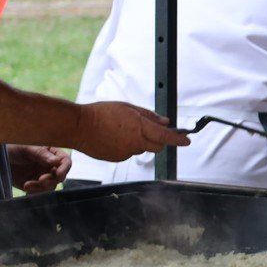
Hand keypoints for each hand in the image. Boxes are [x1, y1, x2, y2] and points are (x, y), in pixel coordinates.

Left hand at [8, 144, 70, 193]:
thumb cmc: (12, 147)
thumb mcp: (26, 148)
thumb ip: (41, 154)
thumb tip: (56, 161)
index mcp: (51, 153)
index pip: (65, 161)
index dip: (64, 169)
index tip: (58, 175)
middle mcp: (49, 165)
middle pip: (59, 177)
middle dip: (51, 180)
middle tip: (40, 180)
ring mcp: (42, 176)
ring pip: (51, 187)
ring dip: (41, 188)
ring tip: (27, 185)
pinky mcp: (34, 186)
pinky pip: (40, 193)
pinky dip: (35, 193)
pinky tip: (26, 188)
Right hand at [71, 102, 187, 162]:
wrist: (78, 127)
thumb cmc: (101, 113)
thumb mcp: (127, 107)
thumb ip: (148, 115)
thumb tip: (165, 122)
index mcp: (139, 128)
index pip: (165, 137)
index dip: (178, 140)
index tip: (187, 141)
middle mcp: (135, 143)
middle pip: (156, 146)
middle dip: (158, 140)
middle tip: (151, 130)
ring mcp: (126, 153)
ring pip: (141, 149)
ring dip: (139, 141)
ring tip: (122, 129)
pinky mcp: (117, 159)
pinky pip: (128, 153)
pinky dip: (126, 146)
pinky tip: (113, 137)